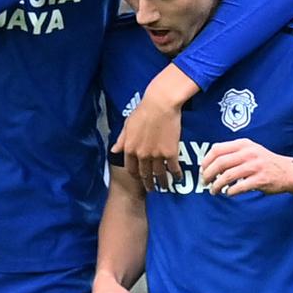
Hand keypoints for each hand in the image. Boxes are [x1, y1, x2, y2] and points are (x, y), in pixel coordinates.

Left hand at [113, 64, 192, 191]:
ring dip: (162, 183)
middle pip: (145, 175)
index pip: (131, 169)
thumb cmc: (142, 111)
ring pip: (159, 175)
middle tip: (151, 188)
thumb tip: (114, 150)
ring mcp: (156, 156)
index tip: (139, 178)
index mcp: (129, 149)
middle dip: (148, 183)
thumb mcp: (127, 125)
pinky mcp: (171, 153)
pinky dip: (176, 175)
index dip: (135, 176)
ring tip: (165, 186)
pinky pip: (173, 169)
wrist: (160, 104)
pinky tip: (178, 177)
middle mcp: (141, 155)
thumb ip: (121, 140)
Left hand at [200, 139, 292, 196]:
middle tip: (204, 182)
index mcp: (243, 144)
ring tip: (213, 190)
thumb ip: (232, 152)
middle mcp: (248, 153)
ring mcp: (255, 166)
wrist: (289, 171)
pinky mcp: (260, 180)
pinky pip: (238, 187)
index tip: (202, 169)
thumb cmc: (265, 162)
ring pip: (227, 176)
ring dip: (216, 185)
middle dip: (208, 174)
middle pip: (219, 163)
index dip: (206, 160)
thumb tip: (208, 163)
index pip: (217, 149)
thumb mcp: (250, 149)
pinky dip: (230, 191)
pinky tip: (228, 193)